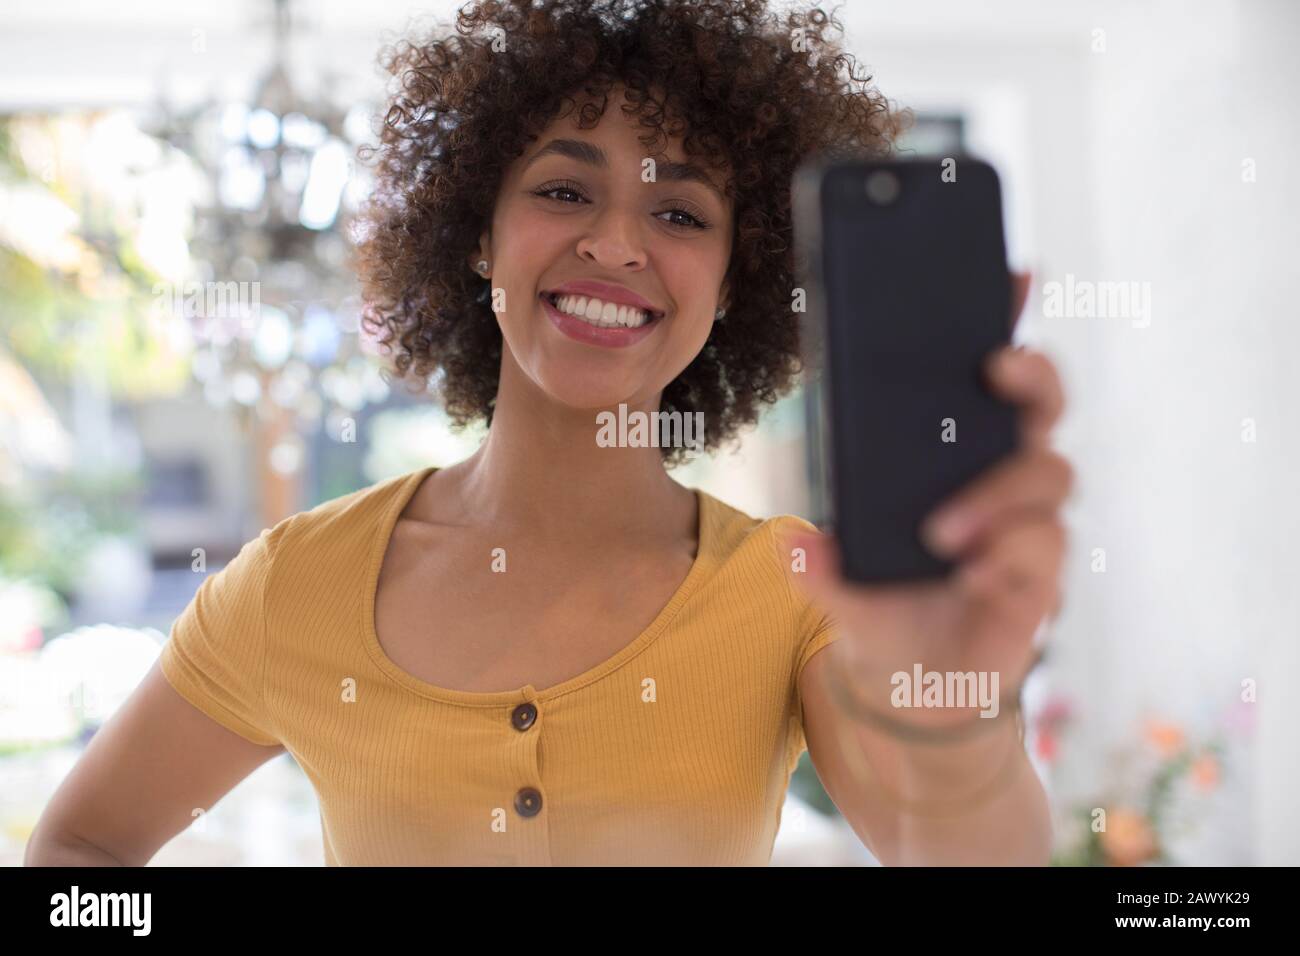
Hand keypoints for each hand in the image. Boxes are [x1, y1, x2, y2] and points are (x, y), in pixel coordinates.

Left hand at [784, 271, 1071, 727]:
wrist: (911, 684)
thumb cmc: (880, 600)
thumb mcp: (837, 575)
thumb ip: (819, 563)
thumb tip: (795, 547)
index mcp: (948, 455)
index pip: (983, 378)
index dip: (1002, 320)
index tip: (1010, 271)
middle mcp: (998, 477)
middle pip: (1039, 404)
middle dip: (1031, 374)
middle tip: (996, 368)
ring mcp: (1025, 525)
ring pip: (1048, 475)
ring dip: (996, 494)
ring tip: (943, 534)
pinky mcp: (1040, 575)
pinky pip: (1045, 545)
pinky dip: (1009, 552)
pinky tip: (974, 572)